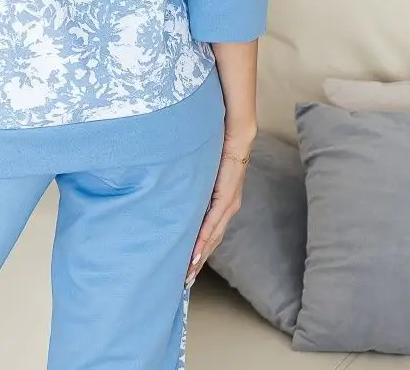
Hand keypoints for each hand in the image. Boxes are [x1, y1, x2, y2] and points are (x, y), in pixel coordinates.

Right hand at [185, 126, 254, 287]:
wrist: (234, 127)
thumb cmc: (216, 142)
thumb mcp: (201, 168)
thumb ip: (192, 181)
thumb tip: (174, 187)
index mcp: (222, 200)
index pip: (209, 233)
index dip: (197, 252)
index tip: (185, 269)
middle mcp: (228, 206)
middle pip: (211, 241)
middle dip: (197, 263)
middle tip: (183, 282)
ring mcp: (229, 202)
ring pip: (213, 236)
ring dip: (199, 256)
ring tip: (187, 273)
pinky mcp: (227, 194)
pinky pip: (213, 220)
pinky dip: (203, 237)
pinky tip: (195, 251)